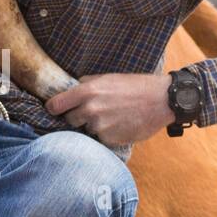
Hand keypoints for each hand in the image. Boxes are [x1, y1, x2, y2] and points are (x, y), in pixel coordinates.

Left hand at [46, 72, 171, 145]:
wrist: (162, 100)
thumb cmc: (136, 86)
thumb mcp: (109, 77)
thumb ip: (87, 83)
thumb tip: (72, 87)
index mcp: (87, 91)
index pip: (55, 105)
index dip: (54, 108)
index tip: (55, 110)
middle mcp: (90, 109)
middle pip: (70, 120)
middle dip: (78, 117)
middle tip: (94, 112)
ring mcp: (100, 126)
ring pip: (87, 130)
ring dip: (95, 126)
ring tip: (113, 117)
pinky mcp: (110, 139)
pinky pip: (101, 138)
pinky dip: (107, 134)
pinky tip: (120, 125)